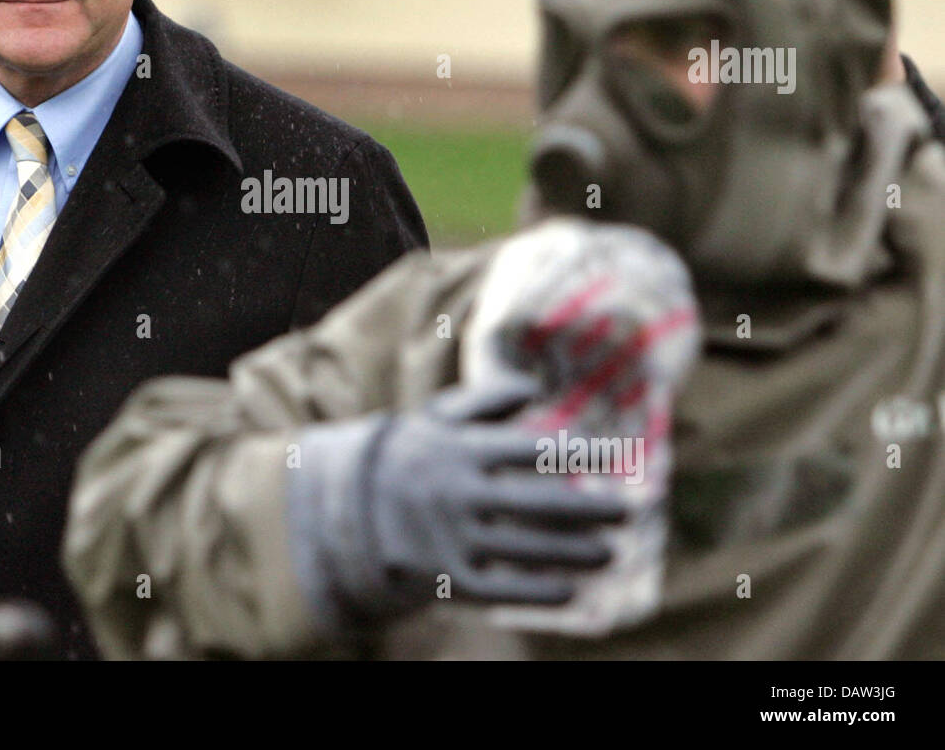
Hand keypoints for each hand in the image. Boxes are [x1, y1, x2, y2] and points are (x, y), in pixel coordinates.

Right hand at [288, 379, 626, 629]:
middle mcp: (456, 493)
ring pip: (525, 550)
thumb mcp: (438, 419)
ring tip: (611, 552)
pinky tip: (572, 590)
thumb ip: (486, 400)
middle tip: (630, 511)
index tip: (619, 456)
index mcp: (459, 449)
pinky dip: (537, 592)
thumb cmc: (413, 456)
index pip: (531, 450)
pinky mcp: (445, 578)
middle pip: (537, 504)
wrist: (349, 508)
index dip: (580, 453)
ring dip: (575, 553)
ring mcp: (450, 538)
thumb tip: (534, 387)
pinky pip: (499, 590)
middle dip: (591, 509)